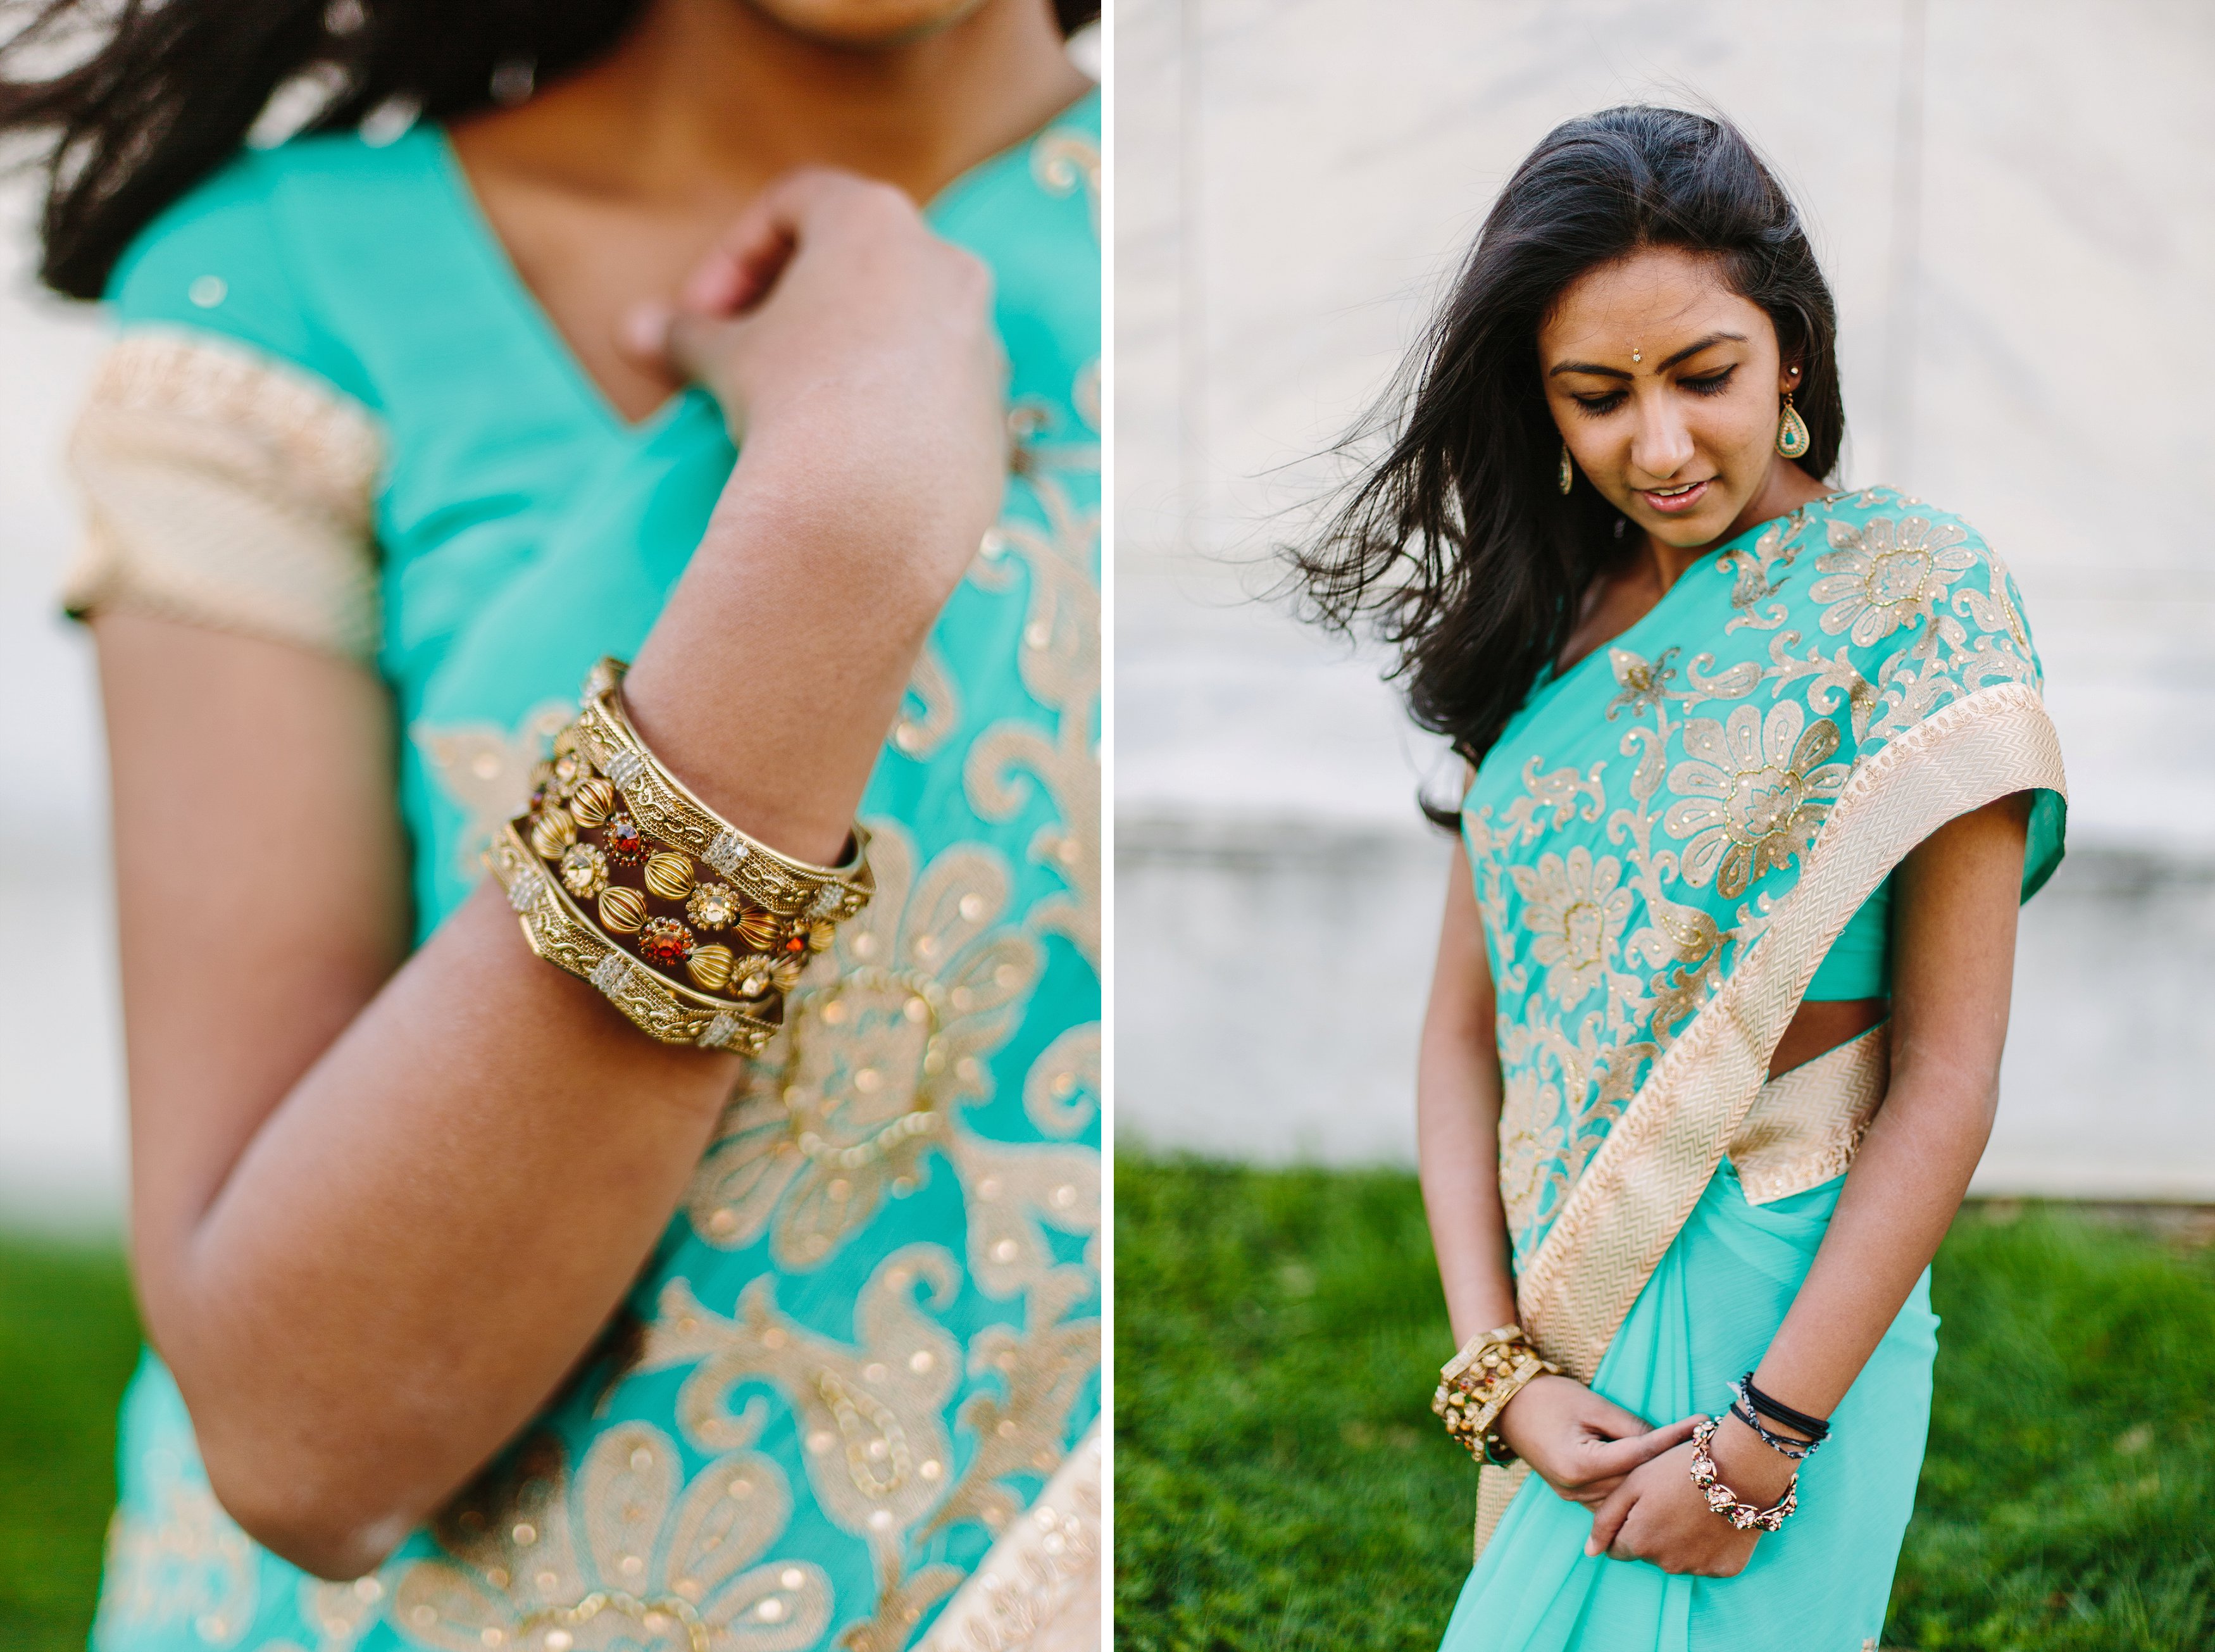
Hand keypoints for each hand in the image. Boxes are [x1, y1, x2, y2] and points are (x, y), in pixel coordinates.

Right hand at [620, 167, 1009, 602]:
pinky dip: (890, 407)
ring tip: (796, 413)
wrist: (870, 510)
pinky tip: (850, 455)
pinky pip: (934, 392)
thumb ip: (684, 333)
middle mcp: (945, 262)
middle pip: (859, 262)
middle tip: (744, 359)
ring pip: (903, 329)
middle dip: (793, 305)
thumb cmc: (791, 404)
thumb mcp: (723, 359)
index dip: (735, 255)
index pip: (797, 200)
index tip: (701, 316)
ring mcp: (980, 337)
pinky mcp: (996, 409)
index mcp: (876, 220)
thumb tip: (635, 330)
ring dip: (845, 356)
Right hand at [1493, 1374, 1699, 1508]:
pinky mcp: (1572, 1494)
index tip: (1701, 1422)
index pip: (1639, 1454)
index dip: (1673, 1437)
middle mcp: (1577, 1489)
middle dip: (1666, 1465)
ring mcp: (1573, 1496)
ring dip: (1651, 1480)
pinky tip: (1652, 1476)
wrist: (1507, 1405)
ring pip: (1625, 1496)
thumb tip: (1664, 1441)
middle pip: (1635, 1483)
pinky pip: (1610, 1497)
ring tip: (1685, 1462)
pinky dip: (1631, 1487)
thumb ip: (1630, 1426)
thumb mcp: (1591, 1404)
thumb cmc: (1548, 1397)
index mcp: (1580, 1465)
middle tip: (1703, 1446)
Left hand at [1585, 1414, 1791, 1575]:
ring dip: (1679, 1538)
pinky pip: (1707, 1561)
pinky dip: (1707, 1545)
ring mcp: (1698, 1569)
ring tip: (1693, 1505)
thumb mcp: (1633, 1484)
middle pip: (1648, 1552)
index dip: (1627, 1523)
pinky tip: (1712, 1519)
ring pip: (1677, 1557)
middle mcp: (1667, 1564)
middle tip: (1670, 1498)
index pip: (1618, 1547)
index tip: (1643, 1503)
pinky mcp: (1726, 1569)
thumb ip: (1606, 1520)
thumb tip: (1590, 1552)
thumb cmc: (1679, 1468)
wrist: (1740, 1469)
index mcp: (1640, 1543)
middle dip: (1653, 1530)